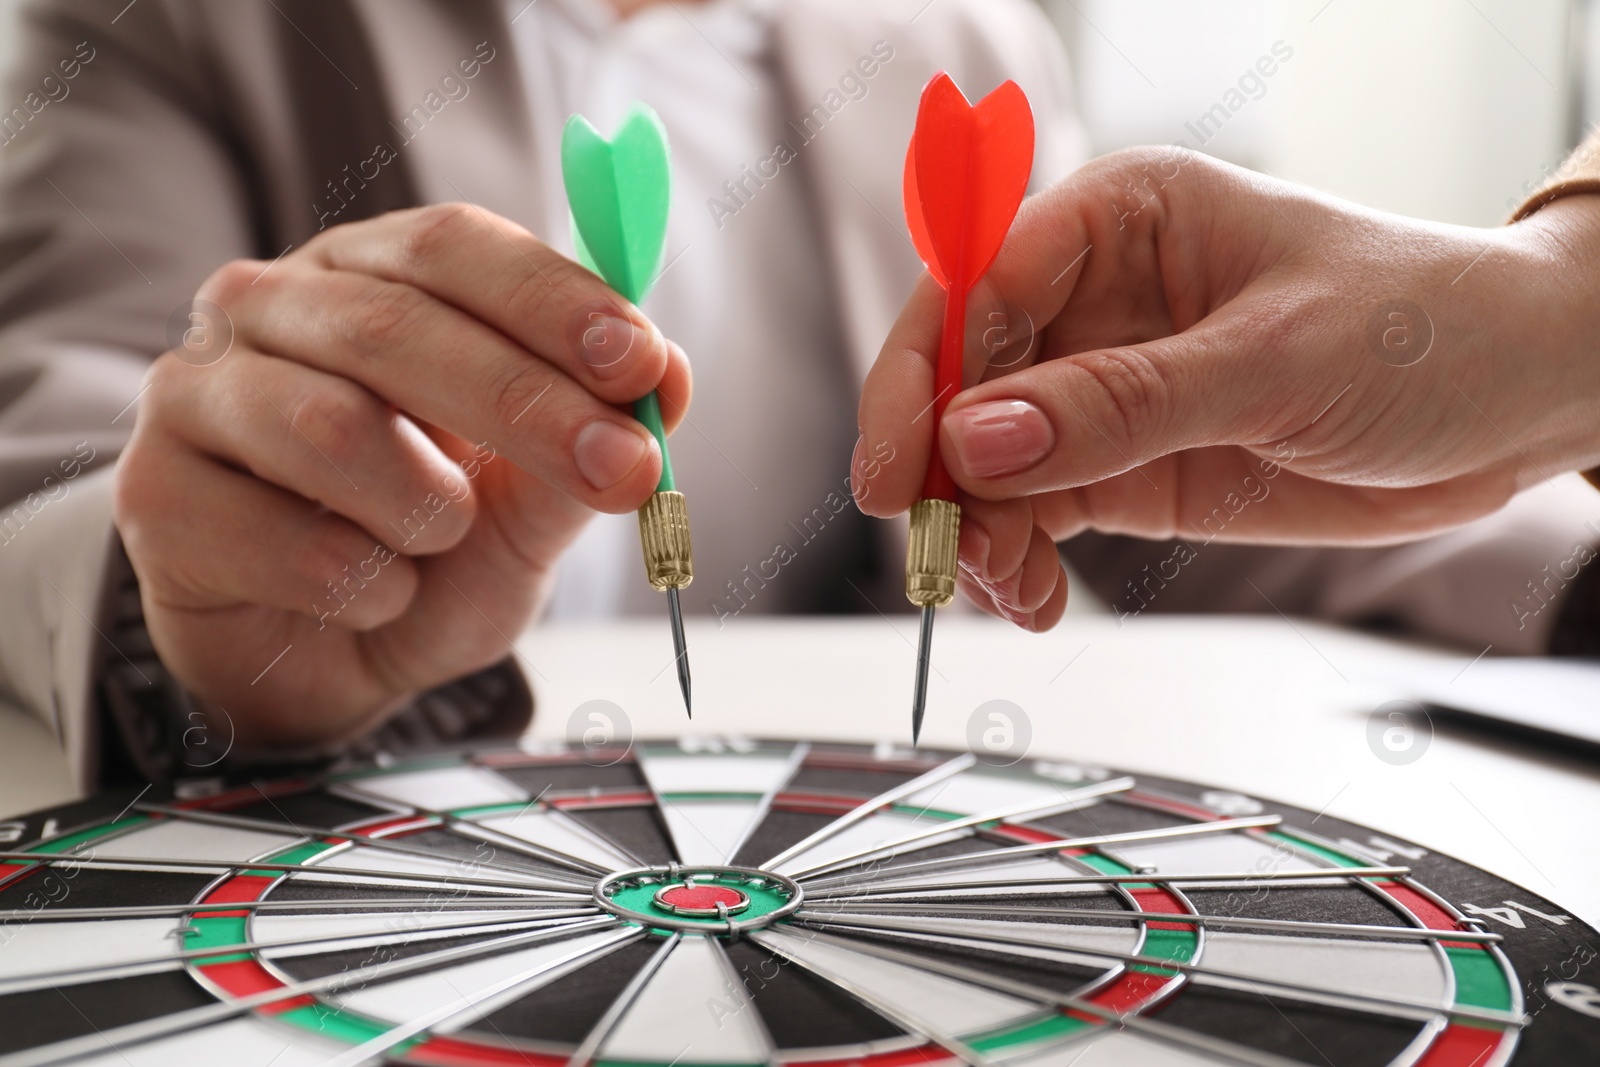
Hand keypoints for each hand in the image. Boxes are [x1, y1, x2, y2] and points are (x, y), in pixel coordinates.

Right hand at [115, 203, 690, 745]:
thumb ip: (590, 441)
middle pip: (396, 327)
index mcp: (371, 275)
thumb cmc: (429, 550)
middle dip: (528, 406)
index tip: (642, 362)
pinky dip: (363, 586)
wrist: (326, 657)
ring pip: (330, 426)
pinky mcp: (153, 493)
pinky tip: (372, 594)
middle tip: (623, 470)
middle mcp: (271, 307)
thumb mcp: (530, 503)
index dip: (553, 300)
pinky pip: (282, 539)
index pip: (455, 248)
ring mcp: (197, 391)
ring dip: (428, 509)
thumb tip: (669, 378)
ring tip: (444, 540)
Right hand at [856, 147, 1599, 630]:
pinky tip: (1033, 597)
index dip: (923, 374)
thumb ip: (1122, 404)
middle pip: (959, 381)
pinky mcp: (1118, 466)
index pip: (978, 287)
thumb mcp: (1276, 359)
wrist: (1510, 407)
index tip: (904, 464)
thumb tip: (978, 438)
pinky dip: (1016, 562)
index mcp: (1121, 221)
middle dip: (937, 470)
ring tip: (1006, 586)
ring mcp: (1098, 391)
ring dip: (975, 530)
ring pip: (982, 461)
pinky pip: (1031, 515)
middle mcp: (1092, 302)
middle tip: (940, 548)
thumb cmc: (1425, 330)